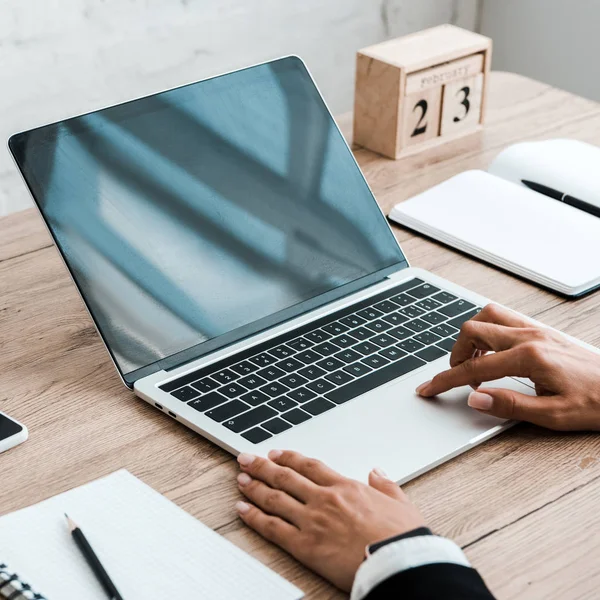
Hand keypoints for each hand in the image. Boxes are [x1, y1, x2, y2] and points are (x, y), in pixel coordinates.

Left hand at [235, 450, 424, 591]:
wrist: (398, 563)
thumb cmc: (402, 537)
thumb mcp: (401, 502)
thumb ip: (385, 485)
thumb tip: (377, 472)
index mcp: (346, 487)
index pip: (309, 466)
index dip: (289, 458)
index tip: (275, 453)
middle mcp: (324, 499)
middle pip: (285, 477)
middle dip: (262, 466)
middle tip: (245, 459)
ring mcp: (312, 521)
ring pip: (274, 498)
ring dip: (254, 487)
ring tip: (240, 479)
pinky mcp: (305, 546)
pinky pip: (272, 528)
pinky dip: (254, 517)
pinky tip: (242, 510)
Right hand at [416, 303, 599, 430]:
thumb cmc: (596, 402)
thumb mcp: (553, 415)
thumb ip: (509, 405)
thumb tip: (474, 399)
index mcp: (529, 357)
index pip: (474, 368)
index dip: (445, 381)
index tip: (428, 388)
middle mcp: (529, 336)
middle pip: (473, 331)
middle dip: (454, 355)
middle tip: (455, 377)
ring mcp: (536, 329)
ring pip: (487, 316)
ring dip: (470, 337)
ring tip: (473, 362)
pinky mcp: (541, 329)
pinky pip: (503, 317)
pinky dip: (487, 330)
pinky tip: (493, 350)